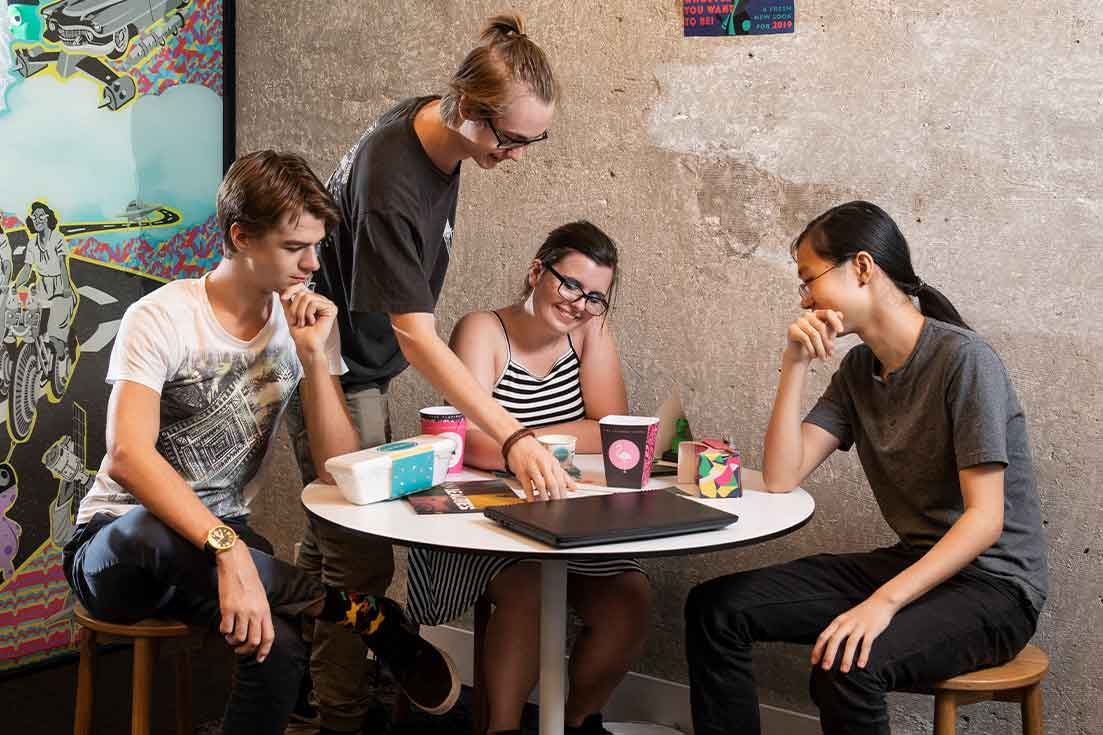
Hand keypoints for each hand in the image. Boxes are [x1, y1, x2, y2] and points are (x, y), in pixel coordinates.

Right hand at [215, 543, 275, 661]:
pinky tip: (225, 626)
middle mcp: (255, 613)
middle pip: (253, 641)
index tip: (259, 659)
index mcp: (266, 610)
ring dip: (233, 641)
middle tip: (239, 649)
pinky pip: (225, 630)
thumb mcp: (261, 597)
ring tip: (231, 636)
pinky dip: (224, 632)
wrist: (236, 564)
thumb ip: (260, 614)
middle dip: (245, 650)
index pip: (269, 636)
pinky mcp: (227, 609)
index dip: (264, 651)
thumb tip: (256, 631)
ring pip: (238, 638)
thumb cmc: (249, 580)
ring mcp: (241, 611)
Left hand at [280, 286, 337, 359]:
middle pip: (303, 292)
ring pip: (307, 297)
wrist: (306, 344)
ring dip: (301, 312)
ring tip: (303, 322)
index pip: (301, 286)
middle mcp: (321, 300)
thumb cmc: (300, 332)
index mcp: (312, 300)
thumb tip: (281, 289)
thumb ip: (287, 301)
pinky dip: (309, 314)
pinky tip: (312, 322)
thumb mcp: (290, 313)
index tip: (283, 298)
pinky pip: (314, 303)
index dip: (291, 290)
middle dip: (295, 308)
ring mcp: (327, 304)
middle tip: (297, 320)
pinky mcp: (331, 309)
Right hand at [506, 434, 575, 500]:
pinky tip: (532, 500)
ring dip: (544, 496)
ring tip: (546, 504)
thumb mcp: (551, 460)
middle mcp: (544, 464)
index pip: (561, 480)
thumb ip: (563, 474)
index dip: (564, 492)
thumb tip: (573, 487)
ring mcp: (532, 467)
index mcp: (553, 462)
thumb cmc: (534, 451)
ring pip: (541, 485)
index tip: (564, 500)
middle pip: (553, 483)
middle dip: (556, 496)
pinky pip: (527, 486)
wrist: (518, 441)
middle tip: (557, 505)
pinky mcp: (522, 471)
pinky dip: (530, 495)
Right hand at [785, 309, 844, 361]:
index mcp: (816, 314)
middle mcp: (807, 315)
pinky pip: (805, 339)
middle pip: (821, 326)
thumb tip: (841, 314)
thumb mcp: (828, 335)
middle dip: (827, 342)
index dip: (835, 321)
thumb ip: (833, 325)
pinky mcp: (792, 329)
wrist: (800, 356)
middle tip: (830, 354)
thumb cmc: (815, 344)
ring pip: (814, 334)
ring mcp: (798, 321)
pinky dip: (812, 349)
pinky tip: (814, 356)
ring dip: (820, 349)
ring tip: (823, 358)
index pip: (828, 313)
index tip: (841, 331)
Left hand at [811, 595, 895, 672]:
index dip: (817, 649)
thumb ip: (838, 630)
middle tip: (825, 668)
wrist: (880, 602)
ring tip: (843, 670)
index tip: (814, 661)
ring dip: (846, 658)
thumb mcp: (845, 619)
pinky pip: (867, 644)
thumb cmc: (862, 614)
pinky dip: (863, 655)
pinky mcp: (871, 630)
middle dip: (829, 655)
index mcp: (838, 621)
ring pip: (850, 643)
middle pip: (835, 640)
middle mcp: (847, 623)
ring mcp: (859, 626)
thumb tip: (828, 647)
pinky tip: (861, 665)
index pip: (824, 636)